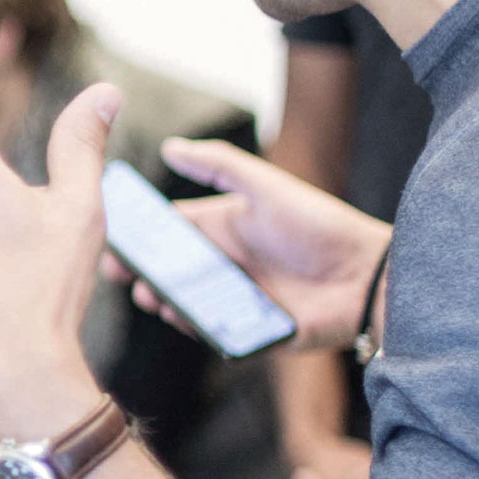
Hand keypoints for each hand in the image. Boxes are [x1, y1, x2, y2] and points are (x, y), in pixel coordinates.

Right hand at [129, 139, 392, 355]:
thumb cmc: (318, 224)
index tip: (111, 241)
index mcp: (223, 228)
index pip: (169, 231)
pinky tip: (184, 318)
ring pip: (185, 303)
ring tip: (155, 297)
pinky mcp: (251, 331)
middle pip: (170, 271)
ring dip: (164, 301)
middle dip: (144, 274)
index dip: (138, 236)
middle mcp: (225, 264)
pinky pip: (214, 332)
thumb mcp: (264, 186)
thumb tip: (169, 146)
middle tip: (126, 277)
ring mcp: (236, 299)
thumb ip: (218, 165)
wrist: (367, 274)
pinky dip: (194, 327)